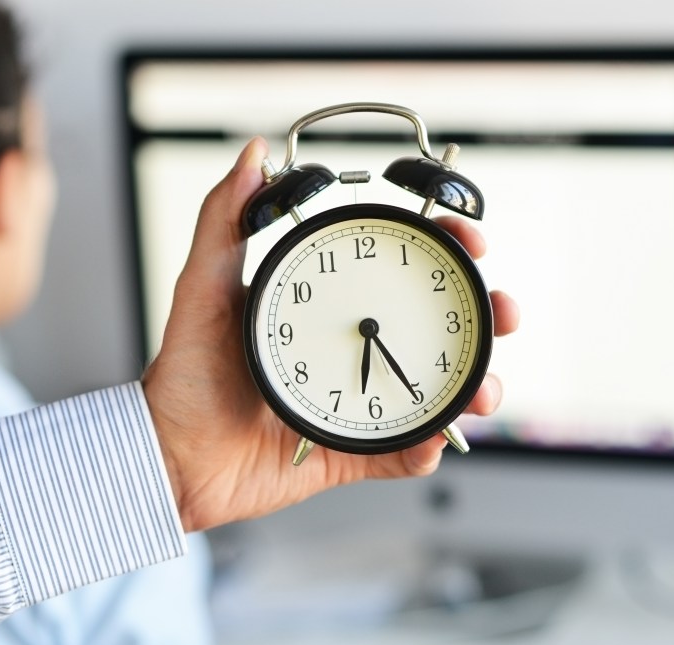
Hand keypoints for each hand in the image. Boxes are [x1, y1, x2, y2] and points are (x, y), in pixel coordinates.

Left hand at [141, 137, 519, 530]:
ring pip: (436, 394)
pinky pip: (402, 457)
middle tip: (503, 315)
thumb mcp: (204, 288)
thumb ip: (226, 220)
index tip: (469, 240)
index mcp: (328, 308)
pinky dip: (425, 452)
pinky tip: (430, 443)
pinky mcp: (350, 456)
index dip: (445, 252)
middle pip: (438, 330)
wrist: (170, 460)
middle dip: (485, 321)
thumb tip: (254, 155)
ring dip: (473, 389)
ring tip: (480, 391)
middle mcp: (351, 352)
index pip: (401, 270)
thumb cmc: (183, 375)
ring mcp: (356, 405)